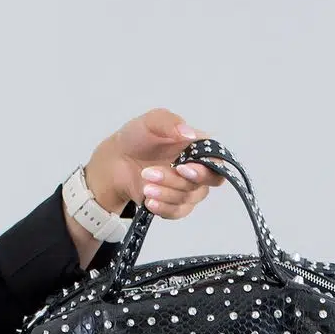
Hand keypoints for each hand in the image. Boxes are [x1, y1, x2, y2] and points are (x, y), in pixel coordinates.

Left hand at [84, 108, 224, 219]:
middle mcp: (198, 170)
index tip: (183, 168)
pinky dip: (163, 208)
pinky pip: (177, 212)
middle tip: (151, 173)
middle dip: (178, 182)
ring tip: (144, 184)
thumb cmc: (137, 138)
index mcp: (199, 148)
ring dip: (164, 192)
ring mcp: (188, 189)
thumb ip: (170, 122)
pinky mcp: (175, 205)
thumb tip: (190, 134)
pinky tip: (149, 200)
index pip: (218, 163)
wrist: (116, 160)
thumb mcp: (151, 121)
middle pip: (203, 184)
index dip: (206, 170)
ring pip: (187, 198)